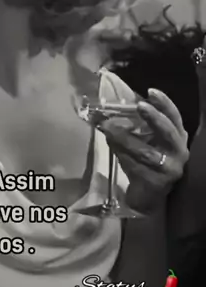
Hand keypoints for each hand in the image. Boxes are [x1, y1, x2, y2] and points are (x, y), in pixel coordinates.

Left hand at [102, 89, 188, 213]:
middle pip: (169, 132)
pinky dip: (122, 155)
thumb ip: (135, 125)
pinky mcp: (157, 181)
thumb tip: (106, 111)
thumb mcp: (146, 140)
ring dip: (125, 138)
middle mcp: (179, 151)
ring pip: (146, 152)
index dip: (164, 103)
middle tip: (140, 106)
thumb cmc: (146, 161)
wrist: (148, 195)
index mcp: (177, 136)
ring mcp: (170, 168)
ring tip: (109, 128)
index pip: (175, 116)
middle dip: (154, 118)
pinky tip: (112, 148)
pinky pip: (136, 166)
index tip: (151, 91)